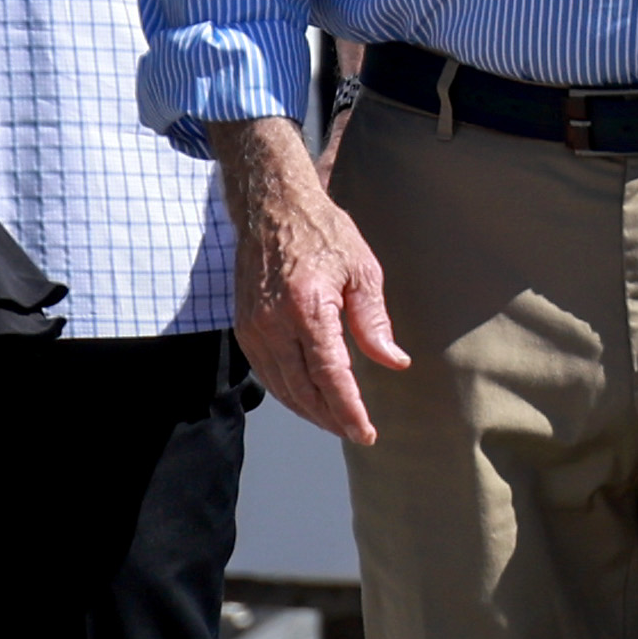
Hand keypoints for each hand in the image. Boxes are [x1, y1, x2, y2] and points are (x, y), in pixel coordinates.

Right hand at [223, 115, 413, 444]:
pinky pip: (266, 372)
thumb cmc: (322, 232)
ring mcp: (253, 327)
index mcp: (307, 308)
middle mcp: (274, 323)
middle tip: (355, 431)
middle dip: (330, 418)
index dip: (349, 410)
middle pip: (302, 390)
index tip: (366, 433)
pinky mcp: (244, 326)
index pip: (330, 376)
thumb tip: (394, 361)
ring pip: (280, 387)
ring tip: (335, 421)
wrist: (271, 206)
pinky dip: (287, 391)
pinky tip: (308, 397)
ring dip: (308, 410)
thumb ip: (374, 322)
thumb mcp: (362, 271)